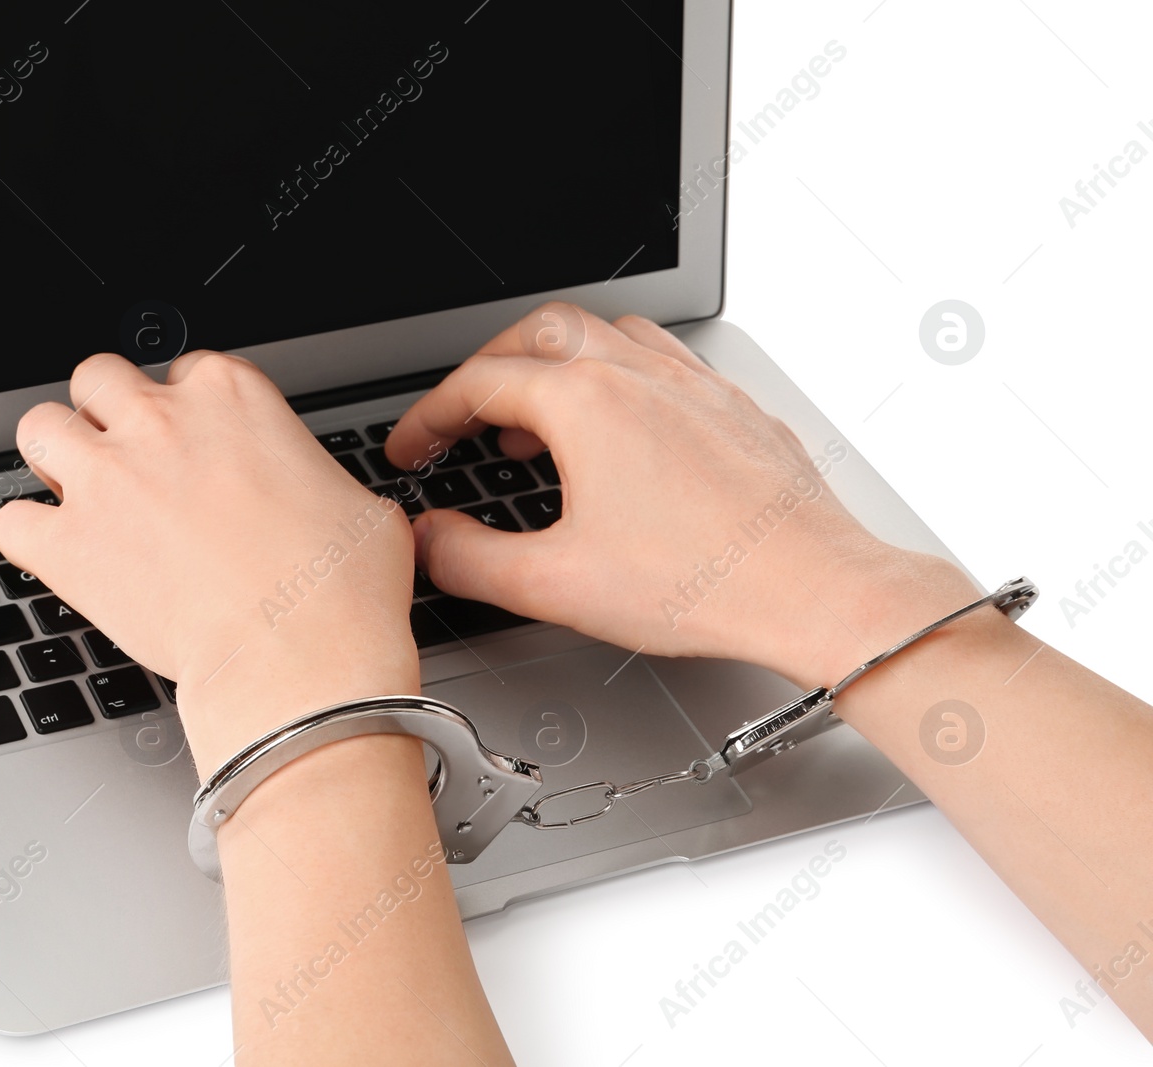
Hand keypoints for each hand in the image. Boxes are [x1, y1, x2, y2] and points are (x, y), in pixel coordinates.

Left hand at [0, 351, 419, 776]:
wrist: (297, 661)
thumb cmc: (338, 592)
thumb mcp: (362, 506)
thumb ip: (321, 480)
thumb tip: (323, 500)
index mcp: (232, 397)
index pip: (186, 370)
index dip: (185, 410)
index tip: (193, 443)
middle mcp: (160, 422)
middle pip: (98, 378)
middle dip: (105, 414)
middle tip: (125, 457)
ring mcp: (105, 479)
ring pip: (38, 427)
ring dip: (53, 457)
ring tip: (78, 493)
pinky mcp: (67, 544)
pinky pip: (10, 520)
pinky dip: (26, 537)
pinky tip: (54, 554)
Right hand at [385, 304, 978, 687]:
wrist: (812, 588)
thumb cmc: (704, 584)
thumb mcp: (556, 586)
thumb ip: (470, 558)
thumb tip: (430, 539)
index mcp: (586, 403)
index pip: (479, 384)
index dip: (430, 417)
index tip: (414, 448)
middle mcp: (639, 374)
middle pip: (539, 332)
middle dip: (487, 368)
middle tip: (464, 416)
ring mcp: (692, 383)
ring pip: (605, 330)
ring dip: (555, 359)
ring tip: (536, 414)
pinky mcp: (731, 406)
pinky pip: (661, 357)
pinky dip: (618, 373)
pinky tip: (621, 426)